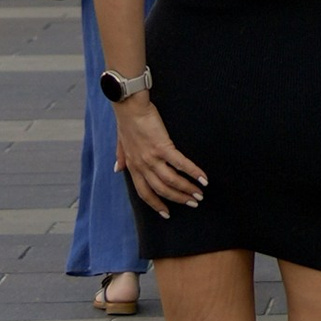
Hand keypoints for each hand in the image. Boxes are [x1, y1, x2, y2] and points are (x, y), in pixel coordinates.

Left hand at [114, 93, 208, 215]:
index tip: (167, 214)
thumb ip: (121, 157)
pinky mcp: (163, 146)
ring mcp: (153, 158)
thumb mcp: (121, 142)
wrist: (130, 106)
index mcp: (133, 167)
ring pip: (172, 181)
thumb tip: (117, 169)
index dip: (156, 205)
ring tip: (200, 193)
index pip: (145, 193)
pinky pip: (180, 164)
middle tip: (193, 203)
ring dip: (187, 189)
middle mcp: (143, 166)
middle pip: (162, 190)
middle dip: (178, 199)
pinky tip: (203, 178)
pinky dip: (193, 172)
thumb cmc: (126, 121)